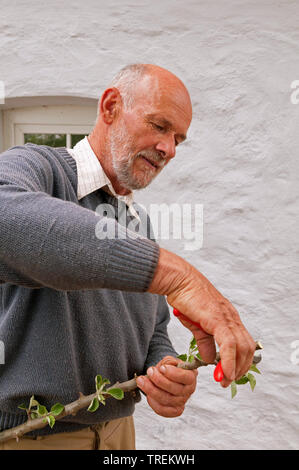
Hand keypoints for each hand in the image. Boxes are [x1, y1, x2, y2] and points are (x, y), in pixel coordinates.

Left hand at [136, 356, 197, 416]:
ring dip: (152, 390)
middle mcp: (189, 390)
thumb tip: (165, 366)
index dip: (173, 374)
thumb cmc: (169, 369)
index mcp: (191, 376)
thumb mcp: (170, 361)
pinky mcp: (174, 410)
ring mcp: (182, 401)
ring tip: (142, 380)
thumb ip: (168, 362)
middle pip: (175, 389)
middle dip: (159, 380)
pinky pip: (163, 410)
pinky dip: (153, 402)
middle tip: (149, 371)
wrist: (166, 377)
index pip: (186, 377)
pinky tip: (148, 394)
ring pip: (167, 399)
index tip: (162, 368)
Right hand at [148, 248, 255, 387]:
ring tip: (224, 380)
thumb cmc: (185, 298)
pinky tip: (223, 372)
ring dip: (235, 368)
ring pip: (242, 347)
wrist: (178, 281)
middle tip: (227, 382)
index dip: (240, 362)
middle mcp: (232, 318)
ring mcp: (227, 317)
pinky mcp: (218, 318)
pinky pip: (229, 344)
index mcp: (229, 318)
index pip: (244, 344)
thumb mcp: (196, 325)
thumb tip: (210, 360)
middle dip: (239, 369)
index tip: (230, 375)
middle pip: (247, 348)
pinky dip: (229, 360)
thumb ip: (205, 342)